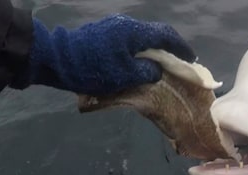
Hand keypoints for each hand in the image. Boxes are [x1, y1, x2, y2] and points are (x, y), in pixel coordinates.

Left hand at [11, 15, 195, 94]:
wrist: (57, 59)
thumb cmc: (93, 69)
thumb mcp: (125, 76)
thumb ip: (147, 72)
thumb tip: (156, 70)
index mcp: (134, 33)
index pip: (166, 36)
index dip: (181, 48)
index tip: (191, 59)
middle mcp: (126, 25)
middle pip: (155, 33)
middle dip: (169, 48)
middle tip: (178, 62)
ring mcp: (114, 27)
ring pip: (142, 37)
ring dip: (154, 50)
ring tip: (161, 65)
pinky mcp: (105, 33)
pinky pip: (130, 40)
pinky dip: (141, 50)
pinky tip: (140, 62)